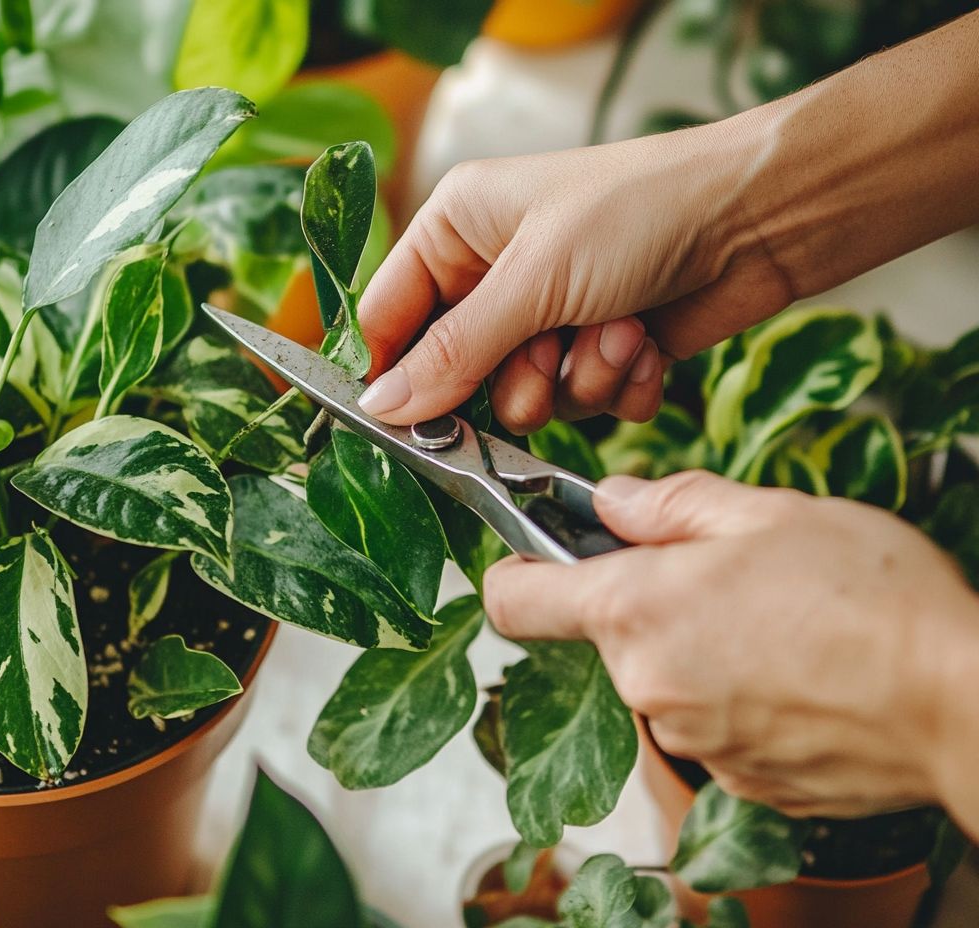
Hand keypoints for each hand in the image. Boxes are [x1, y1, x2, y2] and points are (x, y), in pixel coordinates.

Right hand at [356, 126, 791, 431]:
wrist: (764, 216)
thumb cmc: (643, 211)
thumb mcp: (533, 280)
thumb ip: (453, 353)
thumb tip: (380, 408)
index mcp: (458, 229)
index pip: (387, 317)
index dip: (391, 374)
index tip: (400, 426)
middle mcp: (496, 275)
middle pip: (458, 375)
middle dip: (515, 376)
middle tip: (548, 352)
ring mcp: (550, 316)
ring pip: (525, 399)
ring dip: (577, 378)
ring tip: (619, 329)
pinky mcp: (599, 350)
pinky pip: (581, 404)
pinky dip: (618, 384)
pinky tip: (647, 341)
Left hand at [483, 471, 978, 819]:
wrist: (961, 703)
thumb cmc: (871, 599)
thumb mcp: (768, 512)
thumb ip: (670, 503)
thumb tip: (611, 500)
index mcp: (635, 609)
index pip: (514, 598)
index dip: (513, 570)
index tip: (533, 554)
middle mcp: (645, 684)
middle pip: (607, 633)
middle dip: (650, 601)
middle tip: (724, 575)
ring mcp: (690, 741)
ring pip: (664, 677)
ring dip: (699, 648)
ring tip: (778, 624)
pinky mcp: (736, 780)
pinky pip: (711, 723)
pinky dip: (737, 697)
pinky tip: (798, 674)